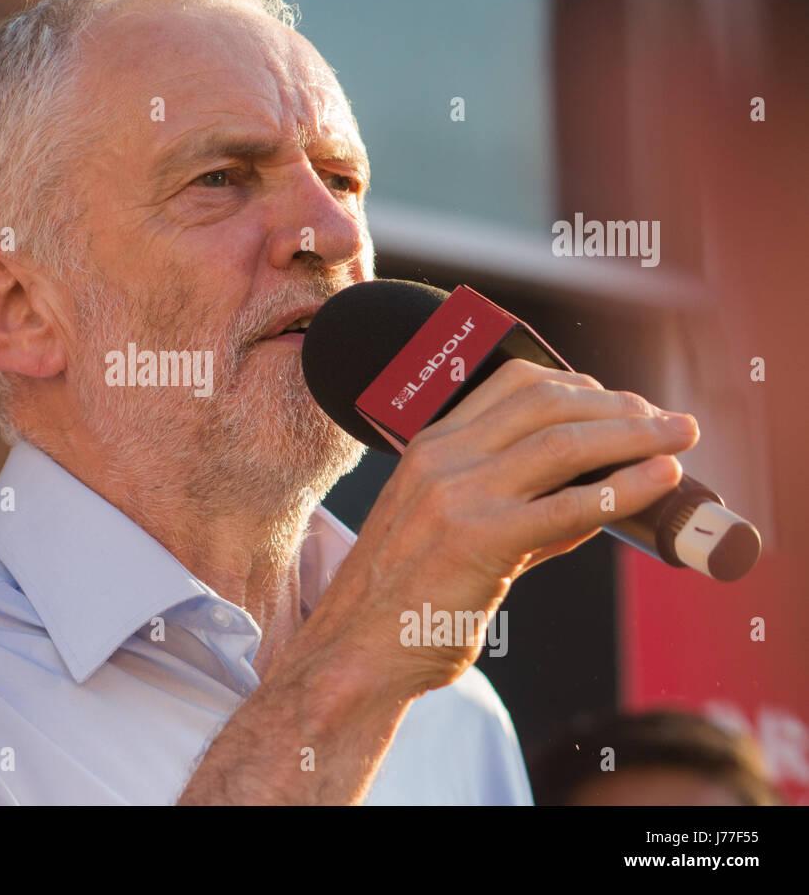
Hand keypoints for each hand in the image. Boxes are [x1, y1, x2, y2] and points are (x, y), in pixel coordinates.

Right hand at [311, 358, 699, 695]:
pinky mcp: (478, 540)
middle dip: (620, 406)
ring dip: (635, 435)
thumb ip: (517, 507)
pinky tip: (660, 482)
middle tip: (667, 422)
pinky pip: (568, 505)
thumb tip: (597, 497)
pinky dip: (625, 489)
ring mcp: (456, 495)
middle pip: (548, 402)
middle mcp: (441, 459)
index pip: (513, 384)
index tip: (621, 404)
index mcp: (430, 446)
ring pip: (564, 443)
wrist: (357, 651)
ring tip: (679, 440)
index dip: (580, 385)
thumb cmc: (404, 600)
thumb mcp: (448, 530)